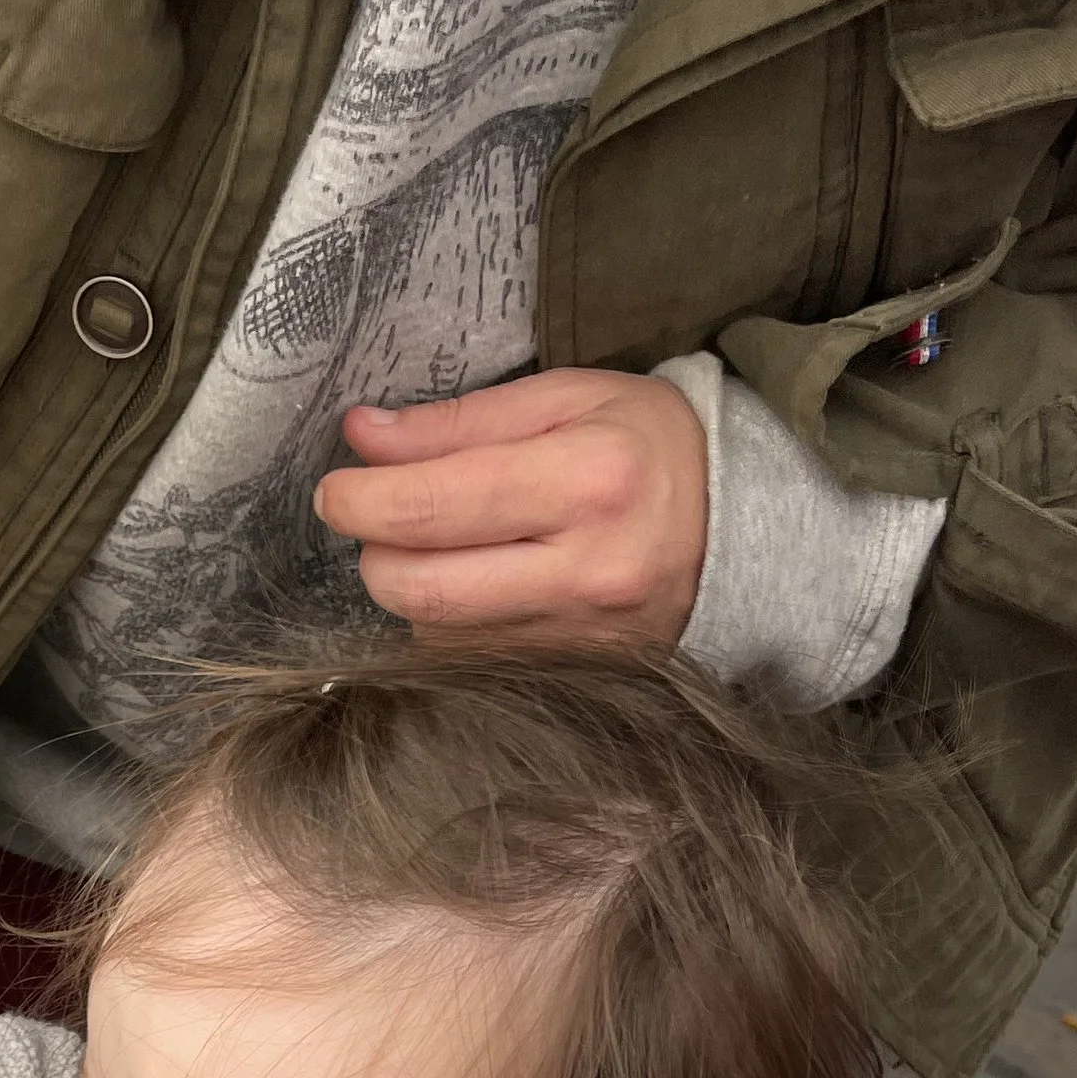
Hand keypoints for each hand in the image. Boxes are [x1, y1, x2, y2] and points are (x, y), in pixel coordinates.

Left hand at [313, 369, 707, 637]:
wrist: (741, 528)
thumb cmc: (647, 446)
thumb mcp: (567, 400)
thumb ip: (460, 421)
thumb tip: (364, 436)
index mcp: (587, 481)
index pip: (432, 507)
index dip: (361, 501)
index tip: (336, 489)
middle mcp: (586, 572)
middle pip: (421, 587)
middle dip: (373, 552)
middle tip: (375, 517)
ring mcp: (581, 638)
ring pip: (437, 632)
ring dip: (410, 588)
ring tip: (439, 543)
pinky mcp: (576, 676)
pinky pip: (471, 658)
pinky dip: (449, 622)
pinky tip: (479, 583)